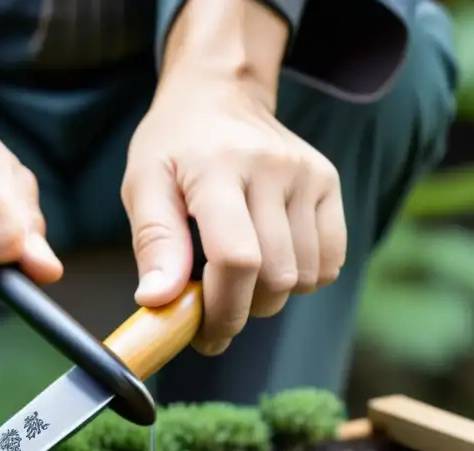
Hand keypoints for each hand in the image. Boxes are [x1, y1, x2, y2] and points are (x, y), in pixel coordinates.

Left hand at [121, 72, 346, 355]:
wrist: (219, 94)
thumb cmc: (174, 147)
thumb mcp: (143, 185)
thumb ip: (153, 243)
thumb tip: (158, 301)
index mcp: (218, 168)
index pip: (237, 259)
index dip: (223, 310)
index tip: (202, 332)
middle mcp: (272, 169)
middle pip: (275, 278)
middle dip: (243, 309)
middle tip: (214, 307)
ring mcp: (307, 175)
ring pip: (305, 277)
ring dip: (271, 296)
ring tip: (241, 277)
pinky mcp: (328, 183)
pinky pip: (330, 262)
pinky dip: (303, 278)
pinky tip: (272, 261)